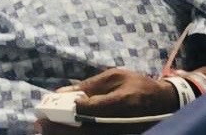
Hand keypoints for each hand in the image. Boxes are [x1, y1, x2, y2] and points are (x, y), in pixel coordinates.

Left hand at [35, 68, 177, 133]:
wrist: (164, 104)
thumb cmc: (137, 85)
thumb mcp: (115, 76)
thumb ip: (89, 85)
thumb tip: (63, 92)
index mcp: (121, 101)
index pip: (90, 110)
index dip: (68, 111)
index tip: (48, 109)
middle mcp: (121, 123)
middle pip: (86, 131)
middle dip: (60, 129)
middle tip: (40, 125)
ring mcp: (121, 134)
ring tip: (46, 131)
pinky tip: (64, 133)